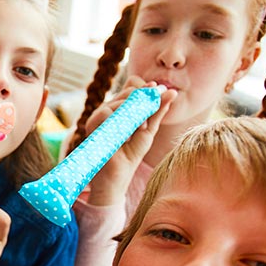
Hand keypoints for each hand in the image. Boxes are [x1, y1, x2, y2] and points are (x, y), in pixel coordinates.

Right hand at [85, 77, 176, 206]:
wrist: (116, 177)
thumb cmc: (130, 156)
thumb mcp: (148, 130)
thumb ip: (157, 111)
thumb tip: (172, 91)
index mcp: (118, 109)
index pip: (133, 89)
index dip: (146, 90)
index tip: (160, 92)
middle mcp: (106, 109)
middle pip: (129, 92)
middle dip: (143, 104)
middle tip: (144, 125)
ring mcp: (98, 115)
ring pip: (122, 101)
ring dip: (135, 116)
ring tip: (133, 135)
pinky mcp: (93, 123)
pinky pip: (111, 111)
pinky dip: (123, 124)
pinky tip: (124, 138)